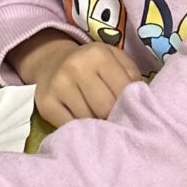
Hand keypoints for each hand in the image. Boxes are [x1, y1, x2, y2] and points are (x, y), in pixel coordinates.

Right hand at [14, 30, 142, 125]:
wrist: (52, 61)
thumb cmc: (93, 64)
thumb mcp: (116, 60)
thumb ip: (132, 77)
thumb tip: (141, 104)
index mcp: (99, 55)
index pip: (123, 92)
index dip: (130, 106)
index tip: (131, 113)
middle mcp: (76, 68)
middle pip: (105, 109)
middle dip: (114, 118)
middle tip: (117, 121)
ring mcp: (59, 86)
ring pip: (88, 120)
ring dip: (98, 126)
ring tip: (101, 122)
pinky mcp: (46, 104)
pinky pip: (70, 127)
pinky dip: (80, 130)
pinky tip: (84, 125)